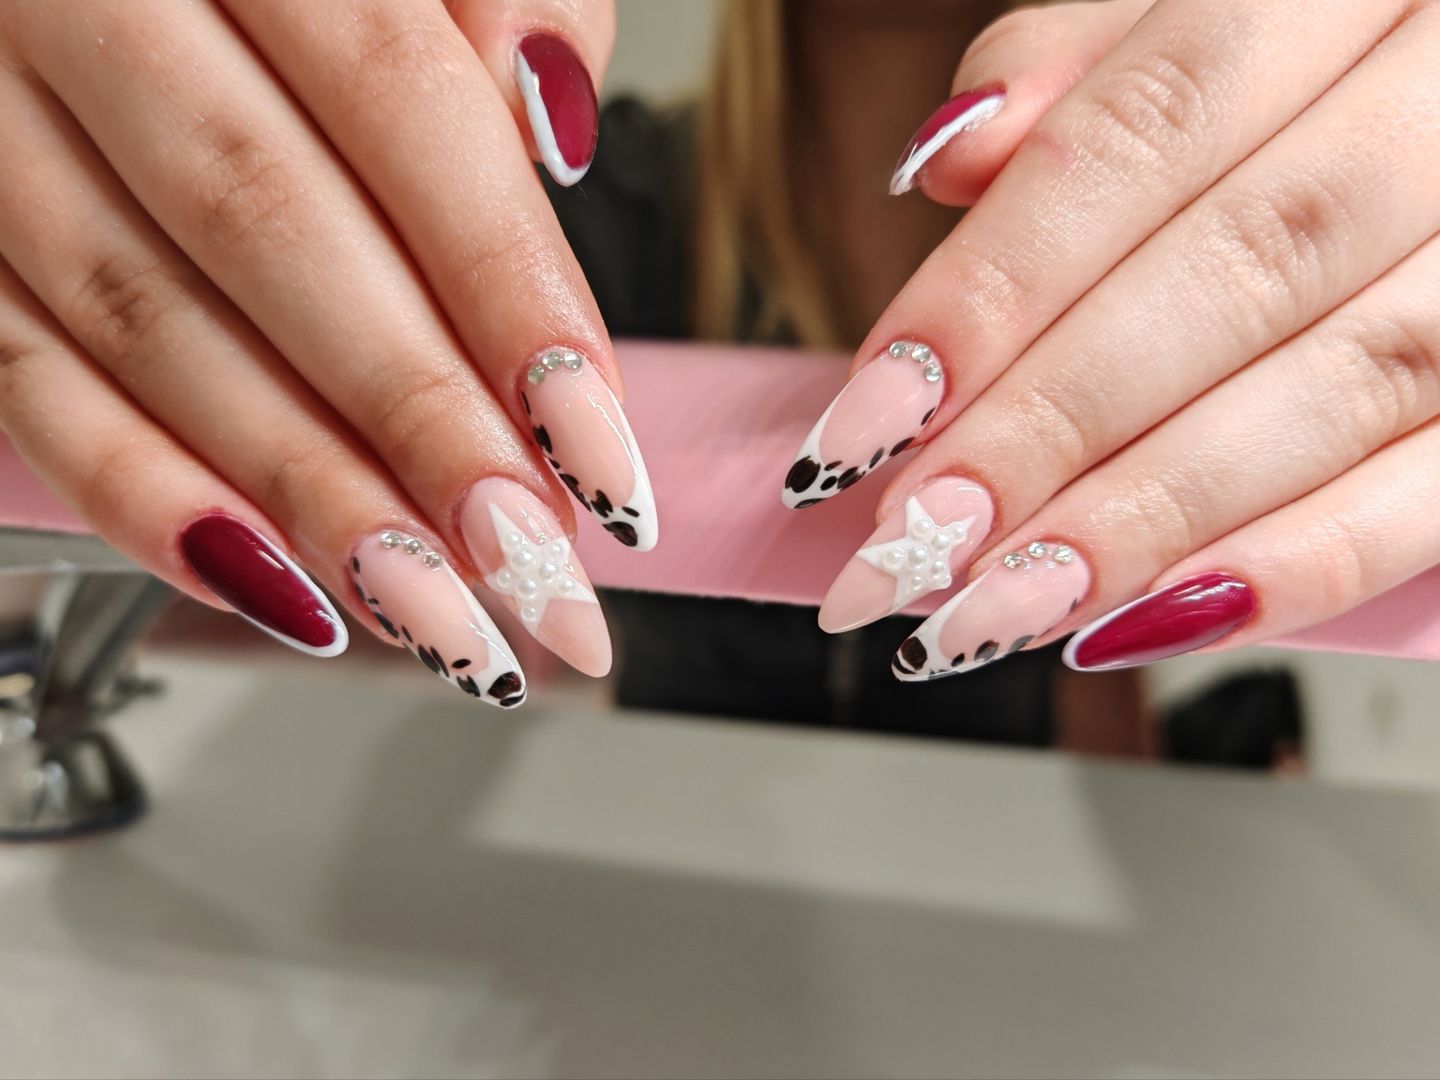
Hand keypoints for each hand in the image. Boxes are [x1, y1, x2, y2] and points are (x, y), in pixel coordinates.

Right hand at [0, 0, 651, 703]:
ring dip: (301, 492)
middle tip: (528, 556)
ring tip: (437, 609)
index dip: (504, 286)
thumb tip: (554, 115)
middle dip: (415, 417)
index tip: (598, 443)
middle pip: (266, 226)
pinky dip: (138, 492)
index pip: (395, 99)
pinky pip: (16, 370)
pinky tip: (268, 581)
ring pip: (140, 320)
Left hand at [787, 0, 1439, 675]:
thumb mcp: (1200, 6)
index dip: (995, 291)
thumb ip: (1078, 64)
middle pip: (1237, 271)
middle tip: (921, 536)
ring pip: (1346, 384)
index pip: (1140, 136)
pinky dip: (1304, 561)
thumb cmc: (1315, 55)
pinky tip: (1157, 619)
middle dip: (1054, 424)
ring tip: (1001, 606)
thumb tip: (951, 158)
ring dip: (1151, 516)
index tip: (872, 418)